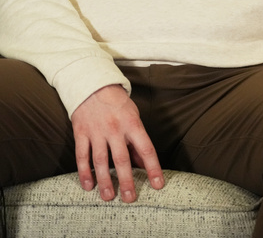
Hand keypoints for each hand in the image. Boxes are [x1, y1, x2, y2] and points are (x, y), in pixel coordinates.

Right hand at [70, 84, 163, 202]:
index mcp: (133, 124)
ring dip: (105, 181)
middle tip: (130, 198)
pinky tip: (88, 186)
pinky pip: (82, 156)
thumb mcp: (134, 117)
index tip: (158, 184)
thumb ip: (136, 140)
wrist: (93, 86)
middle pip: (122, 159)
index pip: (147, 150)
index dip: (153, 168)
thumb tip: (142, 163)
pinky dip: (85, 172)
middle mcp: (115, 130)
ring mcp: (97, 132)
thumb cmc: (118, 103)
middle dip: (127, 181)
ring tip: (108, 197)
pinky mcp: (81, 133)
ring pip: (101, 161)